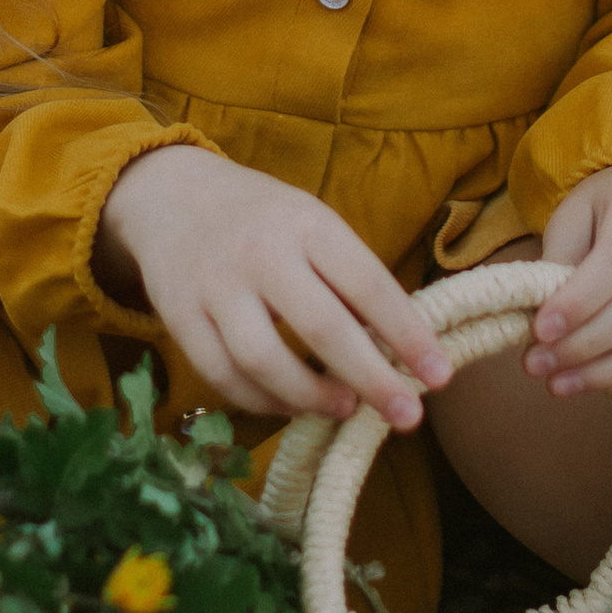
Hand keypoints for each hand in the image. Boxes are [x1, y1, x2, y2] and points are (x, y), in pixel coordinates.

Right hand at [97, 144, 448, 430]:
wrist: (170, 195)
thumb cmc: (264, 220)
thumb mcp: (312, 224)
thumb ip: (349, 278)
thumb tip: (402, 349)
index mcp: (306, 222)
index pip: (367, 283)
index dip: (408, 334)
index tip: (441, 376)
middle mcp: (260, 252)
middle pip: (321, 327)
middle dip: (371, 379)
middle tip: (407, 417)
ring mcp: (215, 286)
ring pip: (264, 359)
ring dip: (311, 397)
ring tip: (346, 409)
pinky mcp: (179, 317)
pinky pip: (223, 375)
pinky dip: (262, 402)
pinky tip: (291, 407)